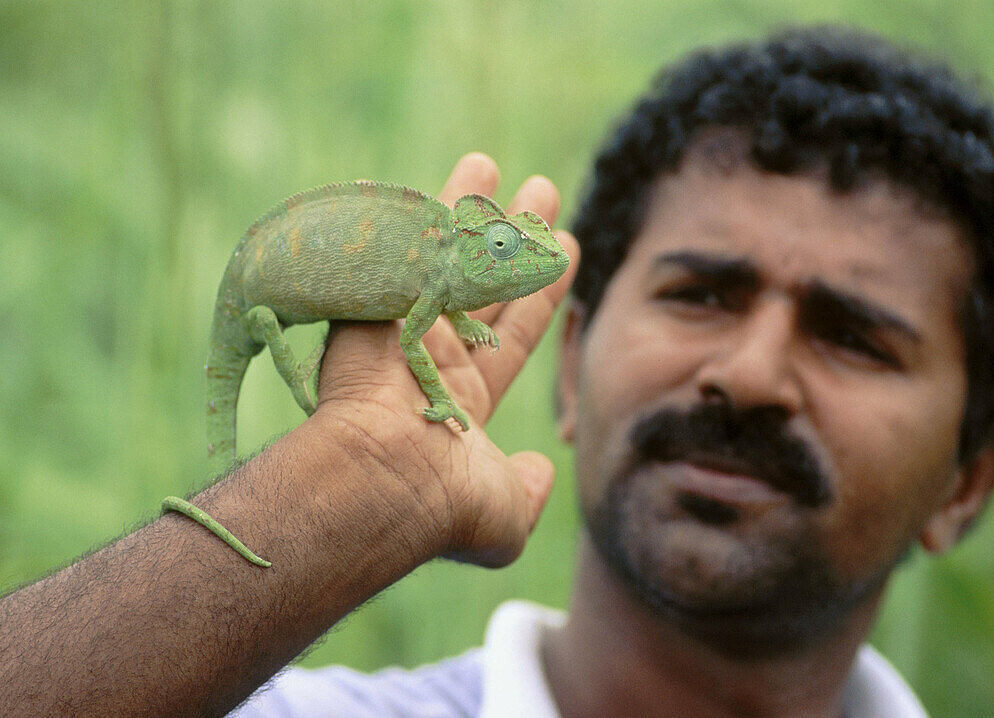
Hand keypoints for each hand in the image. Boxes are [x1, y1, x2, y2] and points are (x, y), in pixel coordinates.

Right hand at [310, 153, 578, 567]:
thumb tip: (545, 470)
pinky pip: (390, 253)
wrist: (380, 486)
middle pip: (484, 280)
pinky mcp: (369, 308)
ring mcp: (399, 330)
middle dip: (512, 235)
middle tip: (539, 191)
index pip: (514, 331)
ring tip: (487, 164)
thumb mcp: (506, 514)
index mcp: (463, 399)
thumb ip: (530, 489)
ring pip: (442, 257)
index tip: (566, 246)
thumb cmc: (444, 507)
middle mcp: (432, 359)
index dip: (541, 290)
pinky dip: (399, 219)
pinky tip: (412, 182)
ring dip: (467, 210)